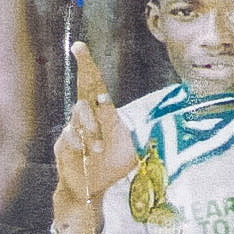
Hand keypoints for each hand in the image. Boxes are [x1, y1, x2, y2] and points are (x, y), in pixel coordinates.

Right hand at [52, 41, 137, 210]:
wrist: (92, 188)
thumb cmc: (113, 164)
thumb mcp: (132, 148)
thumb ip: (143, 134)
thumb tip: (171, 124)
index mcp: (102, 113)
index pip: (93, 83)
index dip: (86, 64)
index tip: (79, 46)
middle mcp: (86, 116)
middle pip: (82, 91)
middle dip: (83, 79)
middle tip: (103, 97)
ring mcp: (73, 129)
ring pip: (78, 115)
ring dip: (90, 129)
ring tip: (98, 148)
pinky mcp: (62, 144)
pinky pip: (69, 136)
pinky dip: (78, 144)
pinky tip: (86, 154)